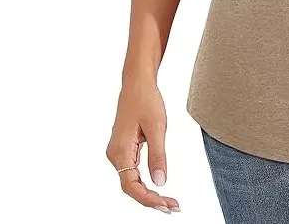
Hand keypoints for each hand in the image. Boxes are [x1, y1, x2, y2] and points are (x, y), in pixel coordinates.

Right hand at [106, 78, 179, 213]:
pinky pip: (133, 170)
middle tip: (173, 207)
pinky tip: (158, 185)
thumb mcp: (157, 128)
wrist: (137, 82)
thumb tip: (160, 182)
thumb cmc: (146, 100)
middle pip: (131, 187)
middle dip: (151, 199)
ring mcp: (118, 151)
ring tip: (169, 201)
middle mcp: (115, 154)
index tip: (167, 205)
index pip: (131, 186)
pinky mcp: (124, 148)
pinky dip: (146, 180)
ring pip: (132, 180)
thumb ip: (158, 156)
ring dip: (149, 192)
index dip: (149, 199)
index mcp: (120, 151)